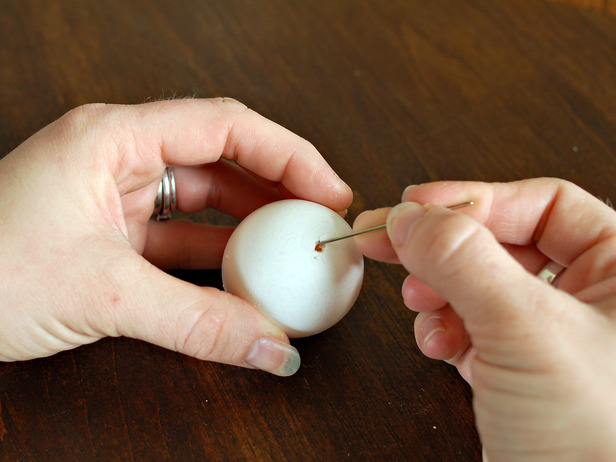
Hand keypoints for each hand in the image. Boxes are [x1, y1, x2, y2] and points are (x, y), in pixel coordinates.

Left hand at [0, 98, 351, 375]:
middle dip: (279, 188)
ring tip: (294, 251)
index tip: (329, 192)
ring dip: (252, 229)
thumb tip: (272, 347)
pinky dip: (218, 261)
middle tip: (321, 221)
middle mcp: (118, 157)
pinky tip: (249, 280)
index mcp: (112, 138)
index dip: (289, 155)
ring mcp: (117, 197)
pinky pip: (183, 240)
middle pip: (223, 158)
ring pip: (206, 202)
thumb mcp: (101, 294)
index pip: (224, 125)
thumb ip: (197, 323)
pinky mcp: (114, 236)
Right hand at [353, 178, 615, 460]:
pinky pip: (471, 325)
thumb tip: (411, 217)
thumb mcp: (527, 333)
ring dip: (439, 290)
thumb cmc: (599, 445)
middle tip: (390, 240)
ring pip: (479, 284)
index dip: (475, 199)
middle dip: (445, 247)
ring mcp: (552, 336)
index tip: (415, 205)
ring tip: (419, 303)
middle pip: (502, 241)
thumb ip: (465, 262)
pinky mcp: (519, 369)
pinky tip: (436, 342)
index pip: (543, 204)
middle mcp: (593, 299)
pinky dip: (444, 327)